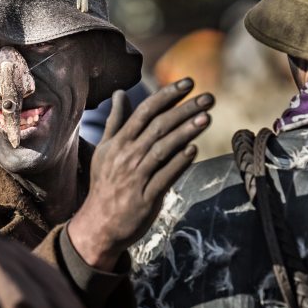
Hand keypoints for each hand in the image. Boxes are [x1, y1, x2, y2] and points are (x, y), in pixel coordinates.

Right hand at [67, 78, 213, 270]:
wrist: (99, 224)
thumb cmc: (105, 183)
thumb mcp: (105, 150)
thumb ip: (116, 121)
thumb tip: (120, 93)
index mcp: (119, 142)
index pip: (145, 112)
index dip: (167, 95)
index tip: (188, 83)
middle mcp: (127, 156)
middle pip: (158, 126)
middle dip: (184, 109)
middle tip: (208, 97)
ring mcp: (136, 177)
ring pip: (163, 148)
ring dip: (185, 131)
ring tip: (206, 117)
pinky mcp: (146, 197)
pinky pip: (164, 176)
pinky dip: (178, 162)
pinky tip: (193, 149)